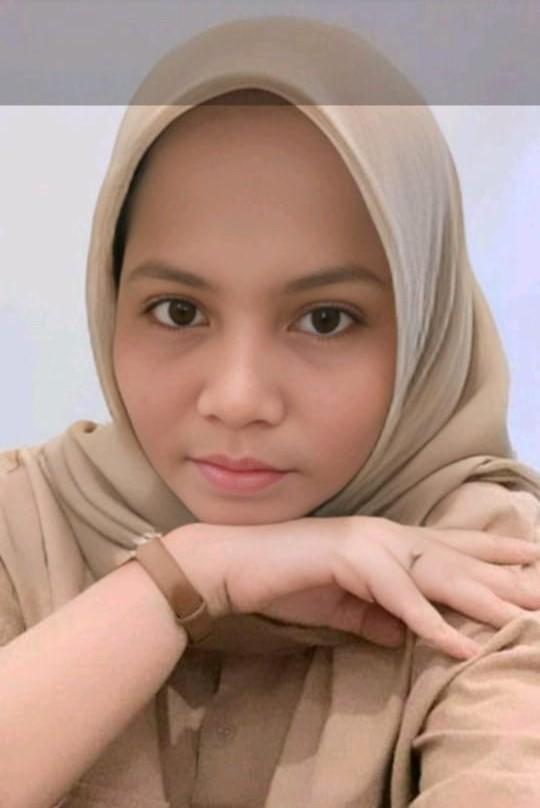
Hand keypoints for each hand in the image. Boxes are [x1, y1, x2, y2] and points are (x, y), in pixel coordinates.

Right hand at [166, 516, 539, 659]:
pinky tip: (460, 644)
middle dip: (505, 574)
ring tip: (524, 615)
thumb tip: (406, 636)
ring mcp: (369, 544)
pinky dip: (430, 621)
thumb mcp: (342, 605)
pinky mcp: (349, 561)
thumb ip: (377, 617)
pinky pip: (398, 598)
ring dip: (483, 596)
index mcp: (386, 541)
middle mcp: (385, 535)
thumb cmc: (285, 580)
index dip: (493, 550)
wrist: (234, 564)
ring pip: (438, 572)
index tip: (532, 556)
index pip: (450, 545)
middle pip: (457, 557)